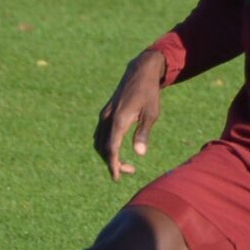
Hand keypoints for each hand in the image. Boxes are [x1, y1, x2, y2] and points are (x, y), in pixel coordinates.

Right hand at [95, 50, 168, 178]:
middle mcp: (107, 118)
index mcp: (119, 119)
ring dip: (108, 155)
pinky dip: (106, 145)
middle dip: (112, 162)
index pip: (111, 148)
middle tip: (130, 171)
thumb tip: (139, 154)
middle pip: (102, 148)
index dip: (113, 165)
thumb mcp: (151, 113)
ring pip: (99, 141)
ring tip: (125, 163)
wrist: (140, 71)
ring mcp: (104, 114)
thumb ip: (143, 134)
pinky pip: (100, 133)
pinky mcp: (106, 112)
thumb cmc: (149, 93)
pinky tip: (118, 149)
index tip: (117, 177)